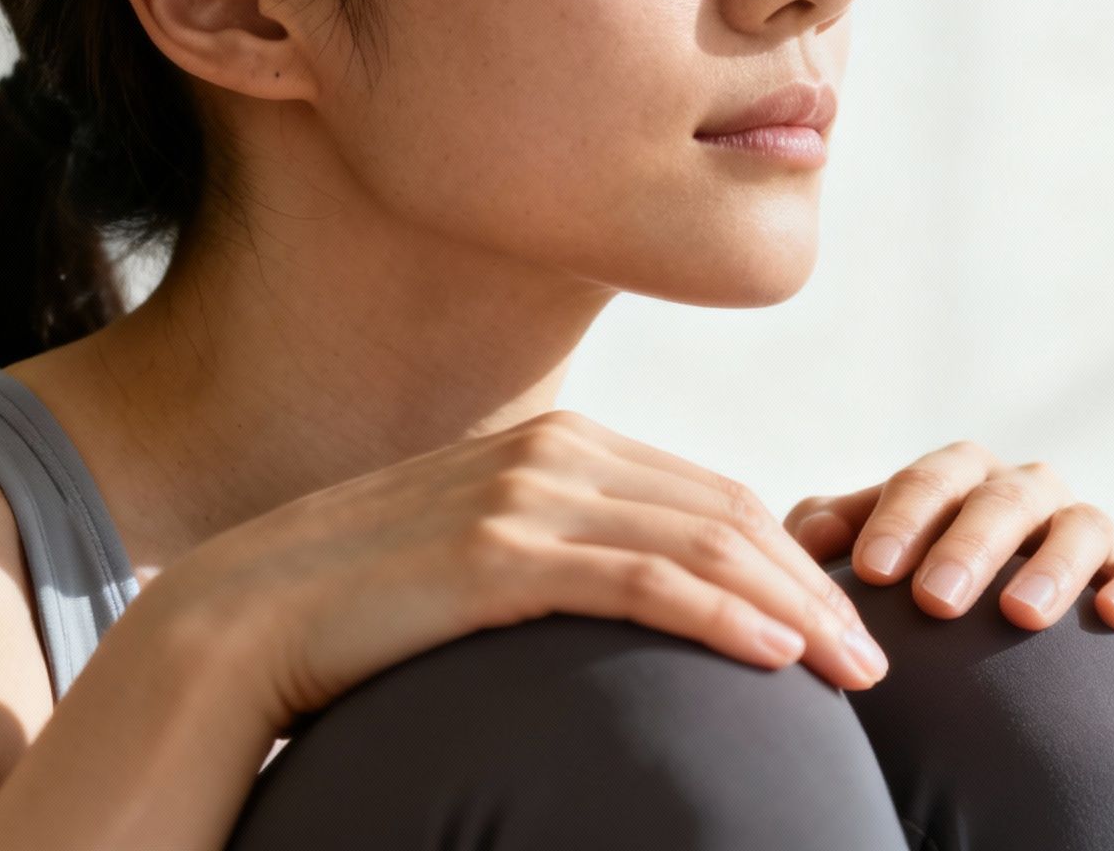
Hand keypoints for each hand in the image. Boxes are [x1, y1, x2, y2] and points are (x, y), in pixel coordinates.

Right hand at [138, 410, 891, 732]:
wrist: (238, 619)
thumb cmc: (371, 601)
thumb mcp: (489, 554)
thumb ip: (568, 550)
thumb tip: (644, 591)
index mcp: (566, 445)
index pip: (718, 499)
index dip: (794, 557)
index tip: (845, 617)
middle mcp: (559, 454)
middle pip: (732, 515)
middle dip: (816, 586)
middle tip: (875, 653)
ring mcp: (529, 495)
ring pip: (706, 544)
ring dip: (795, 609)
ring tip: (853, 669)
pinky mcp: (498, 553)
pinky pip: (644, 582)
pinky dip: (723, 616)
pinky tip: (777, 657)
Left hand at [781, 440, 1113, 633]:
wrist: (974, 666)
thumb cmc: (902, 604)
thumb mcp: (856, 565)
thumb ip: (825, 539)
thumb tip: (814, 539)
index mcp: (957, 480)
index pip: (929, 481)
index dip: (901, 520)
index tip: (871, 573)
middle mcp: (1024, 494)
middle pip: (1005, 498)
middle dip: (970, 545)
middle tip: (936, 600)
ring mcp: (1082, 532)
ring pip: (1083, 525)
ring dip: (1053, 564)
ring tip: (1019, 614)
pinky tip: (1112, 618)